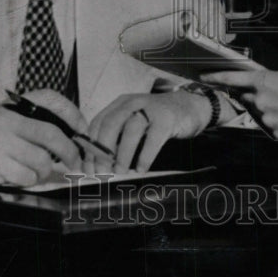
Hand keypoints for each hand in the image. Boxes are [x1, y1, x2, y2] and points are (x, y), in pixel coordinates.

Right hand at [0, 89, 86, 194]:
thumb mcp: (16, 121)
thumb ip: (42, 122)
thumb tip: (79, 135)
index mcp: (16, 105)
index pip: (51, 99)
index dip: (72, 114)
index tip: (83, 131)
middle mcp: (7, 119)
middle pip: (51, 135)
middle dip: (70, 151)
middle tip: (75, 162)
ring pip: (41, 161)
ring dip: (45, 171)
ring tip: (35, 168)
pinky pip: (28, 176)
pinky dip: (30, 179)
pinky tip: (19, 174)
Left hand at [86, 91, 212, 173]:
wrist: (189, 107)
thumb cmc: (156, 121)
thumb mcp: (133, 122)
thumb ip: (117, 137)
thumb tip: (98, 164)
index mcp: (119, 104)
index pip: (98, 123)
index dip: (90, 146)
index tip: (88, 168)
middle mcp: (132, 103)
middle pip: (110, 124)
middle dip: (102, 151)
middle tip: (101, 173)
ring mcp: (151, 109)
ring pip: (131, 129)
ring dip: (122, 154)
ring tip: (120, 172)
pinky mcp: (167, 118)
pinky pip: (153, 138)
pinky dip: (145, 155)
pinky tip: (141, 169)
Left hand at [200, 66, 277, 142]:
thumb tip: (273, 82)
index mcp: (265, 81)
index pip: (233, 78)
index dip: (216, 77)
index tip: (204, 76)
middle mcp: (261, 100)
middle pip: (247, 97)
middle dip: (255, 95)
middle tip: (277, 94)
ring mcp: (266, 119)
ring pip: (259, 112)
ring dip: (268, 109)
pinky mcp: (275, 134)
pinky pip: (270, 126)